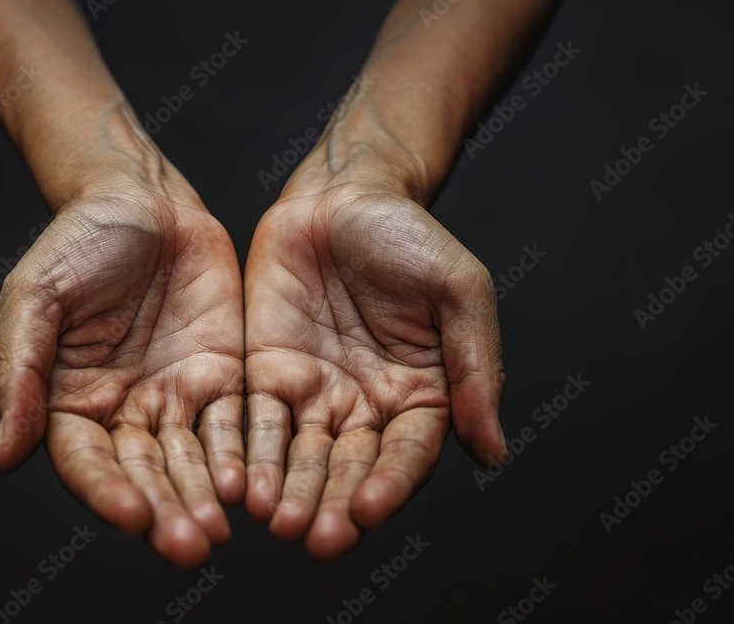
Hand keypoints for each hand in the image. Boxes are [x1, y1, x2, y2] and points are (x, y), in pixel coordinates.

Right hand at [0, 171, 244, 568]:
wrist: (144, 198)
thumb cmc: (78, 240)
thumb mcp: (35, 298)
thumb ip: (19, 374)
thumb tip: (3, 457)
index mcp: (69, 400)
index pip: (86, 461)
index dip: (106, 490)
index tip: (131, 514)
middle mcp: (124, 410)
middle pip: (144, 473)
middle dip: (166, 510)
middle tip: (189, 546)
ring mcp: (174, 396)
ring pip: (191, 460)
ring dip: (204, 497)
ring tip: (219, 529)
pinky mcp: (221, 376)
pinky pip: (234, 424)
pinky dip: (242, 455)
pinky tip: (252, 483)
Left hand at [244, 158, 505, 560]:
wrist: (342, 195)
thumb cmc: (408, 236)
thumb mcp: (459, 291)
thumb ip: (475, 368)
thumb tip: (493, 451)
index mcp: (422, 394)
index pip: (408, 454)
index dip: (390, 482)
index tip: (368, 509)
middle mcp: (368, 406)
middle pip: (351, 467)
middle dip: (333, 503)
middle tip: (316, 538)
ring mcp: (317, 393)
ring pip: (303, 455)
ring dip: (290, 490)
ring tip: (277, 521)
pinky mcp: (269, 374)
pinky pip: (258, 420)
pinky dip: (251, 453)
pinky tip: (241, 481)